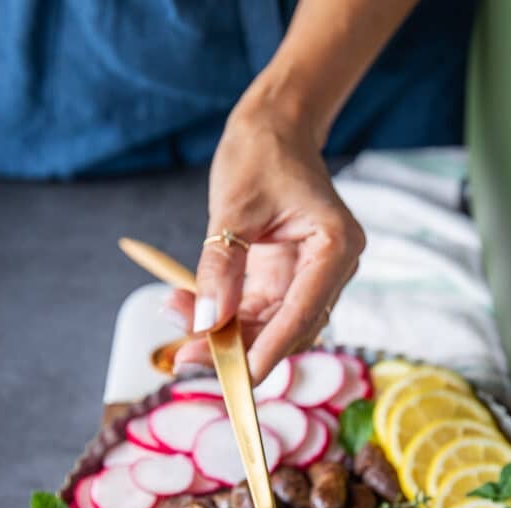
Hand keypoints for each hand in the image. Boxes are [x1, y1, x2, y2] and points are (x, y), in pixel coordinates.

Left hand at [168, 93, 364, 384]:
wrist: (274, 126)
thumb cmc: (261, 152)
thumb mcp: (233, 207)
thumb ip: (220, 267)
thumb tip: (206, 322)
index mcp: (336, 247)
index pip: (303, 313)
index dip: (269, 351)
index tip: (238, 379)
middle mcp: (331, 268)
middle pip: (287, 328)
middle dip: (238, 347)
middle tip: (185, 357)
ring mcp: (311, 276)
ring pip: (270, 325)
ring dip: (225, 332)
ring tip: (174, 321)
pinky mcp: (289, 278)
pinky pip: (257, 310)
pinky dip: (224, 315)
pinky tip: (186, 308)